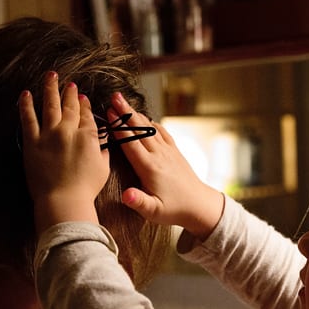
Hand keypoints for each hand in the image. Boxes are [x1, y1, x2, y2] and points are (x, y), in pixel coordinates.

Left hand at [19, 72, 108, 231]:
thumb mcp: (103, 168)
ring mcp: (49, 134)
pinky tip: (25, 94)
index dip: (84, 105)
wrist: (64, 200)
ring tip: (50, 76)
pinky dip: (26, 105)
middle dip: (69, 93)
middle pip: (70, 106)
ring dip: (50, 89)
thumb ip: (103, 150)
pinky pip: (28, 119)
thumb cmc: (85, 188)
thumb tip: (102, 141)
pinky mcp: (32, 142)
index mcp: (88, 136)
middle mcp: (69, 130)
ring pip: (49, 105)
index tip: (82, 98)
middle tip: (69, 83)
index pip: (86, 115)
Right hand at [108, 92, 223, 239]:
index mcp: (149, 168)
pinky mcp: (174, 152)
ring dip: (135, 113)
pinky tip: (145, 117)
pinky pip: (161, 132)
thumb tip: (126, 195)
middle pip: (139, 129)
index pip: (130, 143)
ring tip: (124, 101)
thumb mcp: (154, 212)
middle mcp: (159, 155)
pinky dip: (151, 122)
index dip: (119, 127)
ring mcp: (168, 152)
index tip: (109, 112)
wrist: (199, 205)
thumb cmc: (175, 210)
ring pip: (149, 128)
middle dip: (125, 112)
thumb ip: (139, 202)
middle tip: (114, 96)